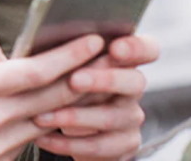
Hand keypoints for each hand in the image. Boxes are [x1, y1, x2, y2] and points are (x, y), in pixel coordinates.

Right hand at [0, 29, 104, 160]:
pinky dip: (51, 121)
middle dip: (86, 76)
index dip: (70, 55)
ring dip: (76, 102)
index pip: (38, 71)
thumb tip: (4, 51)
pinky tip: (59, 106)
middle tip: (109, 59)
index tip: (93, 41)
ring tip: (94, 80)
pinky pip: (33, 138)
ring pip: (50, 120)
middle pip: (54, 97)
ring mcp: (0, 146)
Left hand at [33, 34, 159, 159]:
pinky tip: (44, 137)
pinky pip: (100, 146)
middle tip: (74, 80)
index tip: (114, 48)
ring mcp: (131, 116)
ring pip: (112, 117)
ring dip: (75, 117)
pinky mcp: (125, 144)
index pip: (147, 49)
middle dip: (103, 80)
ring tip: (44, 116)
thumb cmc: (63, 77)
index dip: (136, 48)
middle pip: (134, 82)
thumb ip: (69, 52)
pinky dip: (68, 143)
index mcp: (125, 58)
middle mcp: (133, 86)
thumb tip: (51, 44)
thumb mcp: (66, 61)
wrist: (70, 121)